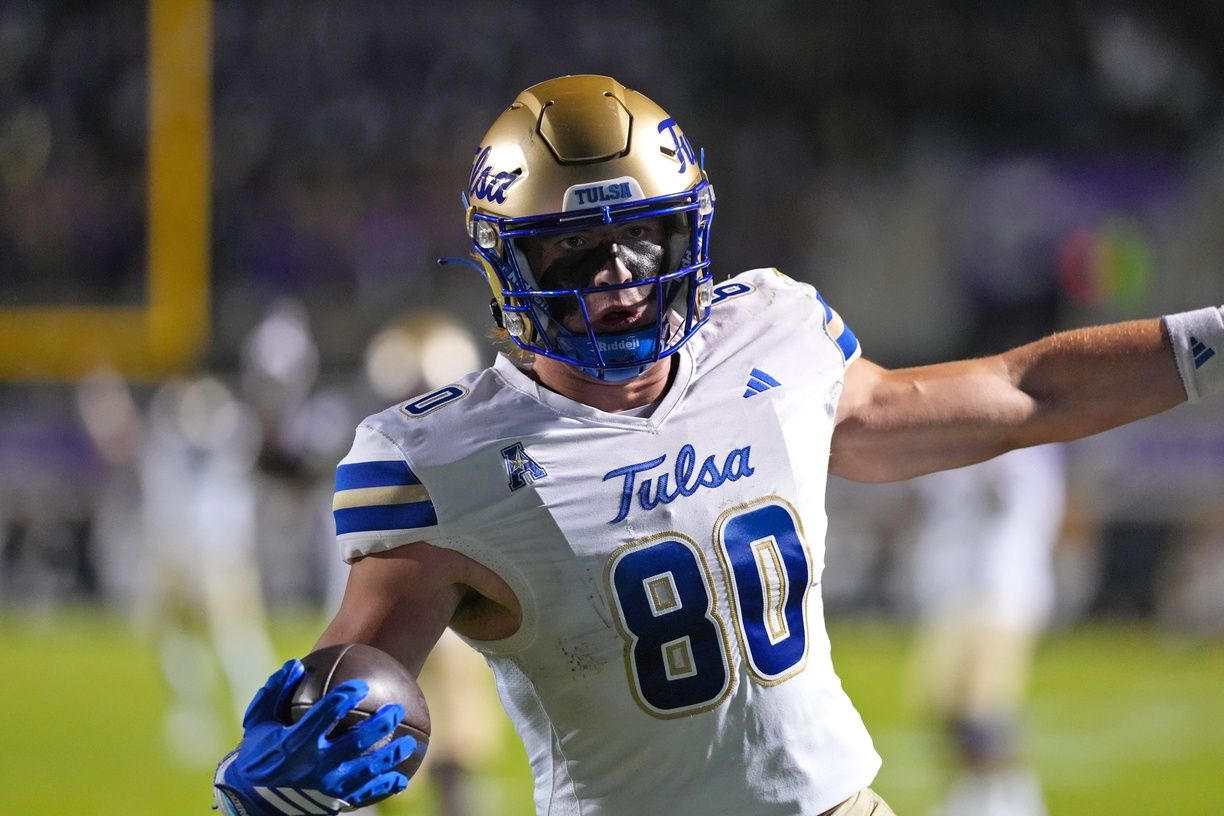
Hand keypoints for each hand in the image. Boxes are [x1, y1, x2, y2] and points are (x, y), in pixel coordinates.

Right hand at [213, 659, 415, 814]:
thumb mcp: (257, 721)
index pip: (323, 717)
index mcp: (293, 744)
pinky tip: (401, 778)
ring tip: (409, 742)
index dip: (343, 699)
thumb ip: (275, 692)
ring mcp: (326, 788)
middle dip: (378, 726)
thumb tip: (295, 664)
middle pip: (353, 744)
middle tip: (396, 709)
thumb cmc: (258, 753)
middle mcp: (313, 767)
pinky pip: (364, 795)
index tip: (361, 685)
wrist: (253, 802)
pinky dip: (384, 787)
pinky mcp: (334, 803)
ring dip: (390, 756)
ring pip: (365, 771)